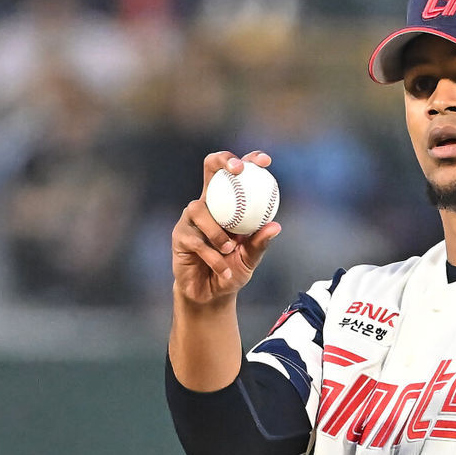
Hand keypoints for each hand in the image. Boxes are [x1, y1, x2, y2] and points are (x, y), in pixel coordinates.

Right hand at [171, 150, 280, 305]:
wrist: (211, 294)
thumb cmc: (232, 271)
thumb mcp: (250, 258)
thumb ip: (260, 243)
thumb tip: (275, 226)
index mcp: (227, 203)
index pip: (235, 174)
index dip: (247, 160)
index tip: (264, 162)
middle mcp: (208, 203)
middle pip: (210, 167)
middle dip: (223, 161)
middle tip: (238, 171)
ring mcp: (191, 218)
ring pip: (201, 210)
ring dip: (218, 232)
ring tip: (230, 249)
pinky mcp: (180, 236)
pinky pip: (197, 242)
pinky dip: (214, 259)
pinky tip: (225, 271)